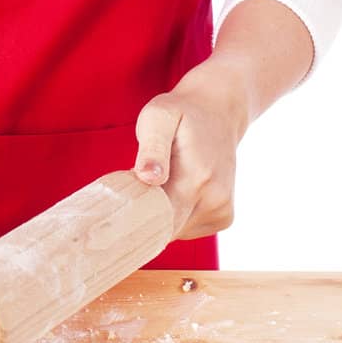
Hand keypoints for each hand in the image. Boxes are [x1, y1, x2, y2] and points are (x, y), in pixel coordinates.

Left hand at [132, 61, 250, 238]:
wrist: (219, 110)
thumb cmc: (182, 113)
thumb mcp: (159, 118)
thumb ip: (152, 149)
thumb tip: (148, 178)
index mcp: (196, 178)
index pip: (159, 222)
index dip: (134, 220)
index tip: (117, 209)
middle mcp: (214, 199)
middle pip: (166, 231)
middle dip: (144, 218)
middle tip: (132, 190)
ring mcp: (222, 210)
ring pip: (176, 232)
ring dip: (160, 215)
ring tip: (158, 184)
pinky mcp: (224, 216)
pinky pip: (189, 228)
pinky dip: (176, 216)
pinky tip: (175, 190)